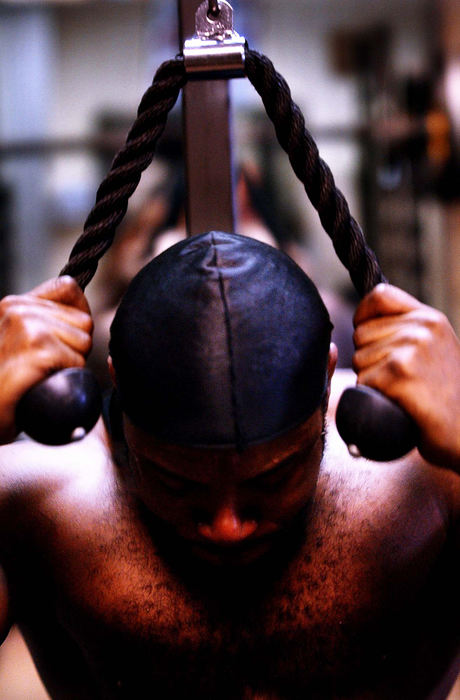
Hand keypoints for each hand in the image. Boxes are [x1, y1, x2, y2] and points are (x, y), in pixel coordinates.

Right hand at [0, 277, 92, 443]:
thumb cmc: (10, 382)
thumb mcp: (23, 340)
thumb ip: (48, 320)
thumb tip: (83, 315)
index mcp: (15, 303)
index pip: (68, 287)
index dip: (76, 317)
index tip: (59, 340)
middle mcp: (18, 308)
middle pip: (84, 321)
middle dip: (74, 347)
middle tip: (45, 364)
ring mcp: (26, 326)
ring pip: (84, 342)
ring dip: (70, 363)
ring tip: (41, 373)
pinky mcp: (36, 347)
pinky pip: (77, 361)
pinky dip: (66, 377)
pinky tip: (41, 381)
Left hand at [353, 284, 459, 468]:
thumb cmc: (443, 396)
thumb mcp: (434, 349)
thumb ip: (405, 330)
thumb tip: (362, 321)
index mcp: (430, 318)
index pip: (379, 296)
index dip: (364, 316)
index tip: (372, 338)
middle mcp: (422, 328)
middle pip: (360, 333)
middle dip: (368, 358)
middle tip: (398, 379)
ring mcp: (412, 349)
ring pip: (358, 359)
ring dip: (371, 380)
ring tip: (402, 392)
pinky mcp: (401, 373)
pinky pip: (363, 381)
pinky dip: (373, 397)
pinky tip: (399, 404)